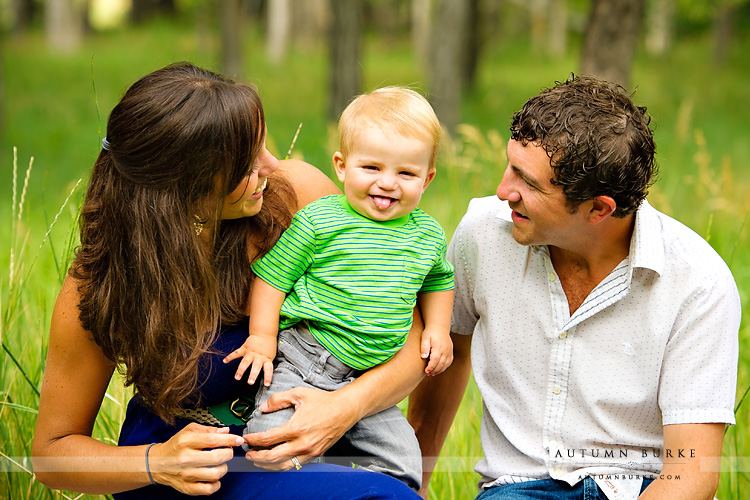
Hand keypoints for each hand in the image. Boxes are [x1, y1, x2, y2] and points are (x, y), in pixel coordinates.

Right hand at [149, 423, 243, 494]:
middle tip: (227, 451)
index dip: (230, 440)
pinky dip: (216, 484)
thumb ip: (209, 430)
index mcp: (186, 441)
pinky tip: (214, 477)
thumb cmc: (176, 445)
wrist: (157, 463)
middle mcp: (185, 459)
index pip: (213, 440)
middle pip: (217, 457)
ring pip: (216, 474)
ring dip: (223, 468)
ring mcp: (186, 475)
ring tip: (220, 464)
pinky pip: (209, 489)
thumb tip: (226, 431)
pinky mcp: (187, 488)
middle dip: (228, 453)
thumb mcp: (189, 431)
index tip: (238, 440)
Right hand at [223, 334, 276, 385]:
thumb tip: (265, 376)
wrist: (264, 333)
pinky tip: (224, 361)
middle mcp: (258, 357)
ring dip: (241, 370)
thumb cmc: (268, 347)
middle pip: (256, 367)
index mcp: (266, 359)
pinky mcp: (244, 348)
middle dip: (252, 375)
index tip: (267, 385)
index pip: (268, 369)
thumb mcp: (270, 356)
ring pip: (245, 362)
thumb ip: (267, 364)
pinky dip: (230, 357)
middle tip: (250, 383)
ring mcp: (251, 353)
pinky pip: (236, 353)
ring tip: (237, 378)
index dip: (268, 377)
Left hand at [243, 387, 358, 469]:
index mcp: (296, 428)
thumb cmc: (323, 401)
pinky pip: (295, 464)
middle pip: (272, 457)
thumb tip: (263, 407)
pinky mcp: (315, 455)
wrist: (345, 409)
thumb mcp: (299, 393)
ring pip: (283, 465)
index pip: (267, 439)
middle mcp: (302, 443)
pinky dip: (282, 465)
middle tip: (248, 453)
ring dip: (267, 465)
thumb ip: (278, 399)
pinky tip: (276, 461)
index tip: (246, 438)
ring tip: (258, 460)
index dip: (253, 440)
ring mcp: (309, 451)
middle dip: (256, 457)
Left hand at [421, 328, 453, 375]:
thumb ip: (424, 347)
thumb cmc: (430, 332)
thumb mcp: (425, 338)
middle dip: (434, 370)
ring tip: (432, 373)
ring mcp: (449, 351)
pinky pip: (449, 362)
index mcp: (438, 347)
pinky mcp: (451, 352)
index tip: (426, 371)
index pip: (435, 360)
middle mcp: (445, 350)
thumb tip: (424, 357)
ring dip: (439, 370)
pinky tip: (438, 369)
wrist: (439, 327)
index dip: (431, 367)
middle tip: (427, 373)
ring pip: (445, 364)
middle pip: (440, 364)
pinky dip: (444, 367)